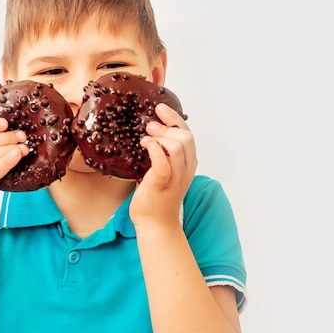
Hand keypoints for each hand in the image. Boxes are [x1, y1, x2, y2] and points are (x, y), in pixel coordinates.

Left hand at [129, 103, 196, 227]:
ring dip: (160, 137)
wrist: (155, 223)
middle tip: (150, 126)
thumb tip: (150, 132)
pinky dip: (156, 150)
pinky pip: (163, 162)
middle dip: (167, 126)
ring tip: (146, 139)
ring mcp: (175, 177)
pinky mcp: (162, 183)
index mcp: (187, 164)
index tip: (160, 108)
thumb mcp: (163, 170)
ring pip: (177, 146)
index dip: (174, 118)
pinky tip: (147, 146)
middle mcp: (185, 169)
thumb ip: (162, 154)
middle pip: (185, 137)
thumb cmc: (156, 196)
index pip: (187, 134)